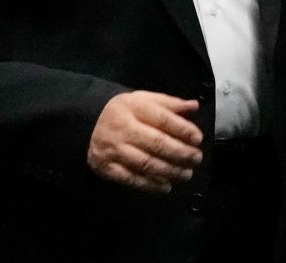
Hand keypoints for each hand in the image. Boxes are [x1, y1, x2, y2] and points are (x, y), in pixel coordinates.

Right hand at [87, 91, 203, 192]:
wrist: (88, 123)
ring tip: (186, 174)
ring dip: (170, 171)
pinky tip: (165, 186)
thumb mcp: (144, 99)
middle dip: (181, 153)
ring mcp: (114, 149)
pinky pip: (131, 179)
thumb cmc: (124, 112)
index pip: (163, 119)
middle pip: (157, 143)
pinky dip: (150, 185)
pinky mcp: (107, 167)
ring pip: (146, 163)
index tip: (198, 138)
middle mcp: (123, 128)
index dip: (183, 130)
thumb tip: (194, 106)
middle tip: (196, 158)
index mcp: (133, 107)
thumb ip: (169, 103)